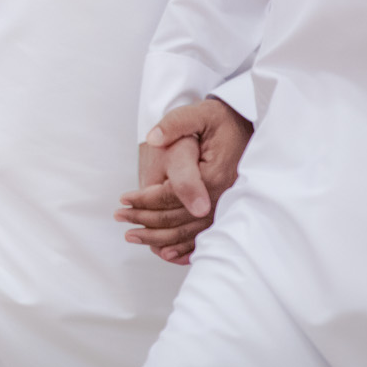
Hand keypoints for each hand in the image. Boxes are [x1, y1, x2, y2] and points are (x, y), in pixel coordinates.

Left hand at [115, 96, 252, 263]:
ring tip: (134, 236)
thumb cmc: (218, 120)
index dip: (144, 200)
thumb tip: (153, 139)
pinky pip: (205, 235)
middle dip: (145, 220)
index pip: (171, 195)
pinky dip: (185, 247)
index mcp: (212, 174)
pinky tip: (168, 253)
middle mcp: (222, 195)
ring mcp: (226, 205)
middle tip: (121, 217)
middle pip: (178, 218)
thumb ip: (174, 125)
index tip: (124, 199)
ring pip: (189, 232)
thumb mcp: (197, 113)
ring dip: (159, 238)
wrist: (244, 124)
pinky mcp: (226, 209)